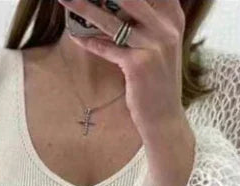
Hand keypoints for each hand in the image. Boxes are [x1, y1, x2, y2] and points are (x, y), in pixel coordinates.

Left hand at [57, 0, 195, 185]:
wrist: (165, 119)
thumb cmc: (158, 83)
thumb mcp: (161, 47)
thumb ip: (148, 22)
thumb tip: (115, 5)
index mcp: (173, 19)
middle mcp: (167, 28)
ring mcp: (154, 46)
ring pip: (113, 20)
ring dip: (85, 8)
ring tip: (67, 0)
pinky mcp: (139, 65)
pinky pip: (108, 48)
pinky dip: (89, 41)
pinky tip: (75, 35)